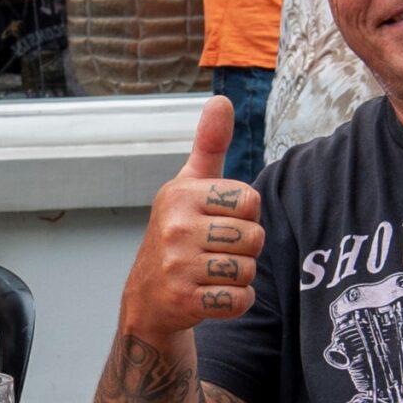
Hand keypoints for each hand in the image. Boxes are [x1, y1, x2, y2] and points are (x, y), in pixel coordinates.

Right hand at [118, 95, 262, 336]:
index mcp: (181, 194)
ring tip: (213, 272)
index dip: (245, 215)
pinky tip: (212, 294)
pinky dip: (235, 302)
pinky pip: (240, 300)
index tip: (220, 221)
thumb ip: (210, 145)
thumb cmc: (179, 233)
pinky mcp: (185, 301)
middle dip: (245, 249)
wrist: (148, 296)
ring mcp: (178, 266)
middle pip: (254, 237)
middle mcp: (176, 227)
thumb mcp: (189, 186)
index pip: (250, 200)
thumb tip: (222, 99)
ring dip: (240, 276)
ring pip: (248, 270)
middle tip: (217, 251)